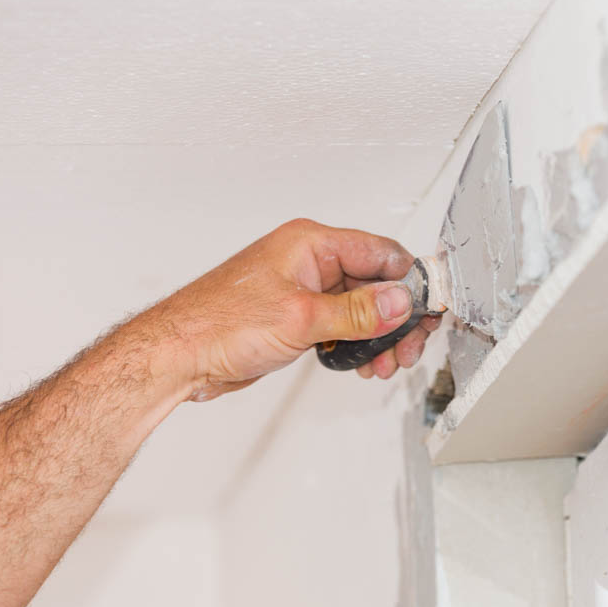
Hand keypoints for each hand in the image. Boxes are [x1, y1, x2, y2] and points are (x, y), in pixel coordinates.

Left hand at [147, 219, 442, 400]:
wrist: (179, 355)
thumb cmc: (218, 323)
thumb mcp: (300, 318)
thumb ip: (356, 311)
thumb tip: (398, 302)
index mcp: (311, 243)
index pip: (380, 252)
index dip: (409, 281)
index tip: (429, 309)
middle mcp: (309, 261)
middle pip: (375, 281)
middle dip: (396, 316)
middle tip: (408, 346)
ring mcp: (303, 289)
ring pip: (360, 306)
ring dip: (378, 334)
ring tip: (385, 363)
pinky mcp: (296, 315)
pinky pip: (341, 323)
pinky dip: (357, 342)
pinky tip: (362, 363)